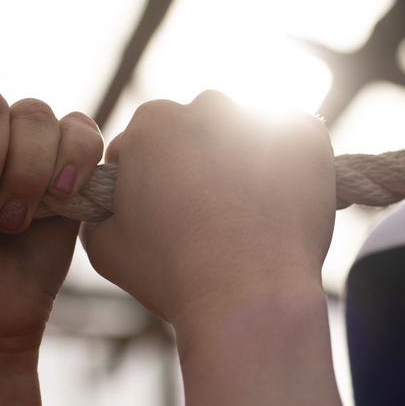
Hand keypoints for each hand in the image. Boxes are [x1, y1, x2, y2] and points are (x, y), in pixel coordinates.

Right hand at [81, 90, 335, 326]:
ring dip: (248, 157)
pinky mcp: (307, 135)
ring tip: (252, 212)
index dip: (155, 174)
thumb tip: (107, 201)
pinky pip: (298, 139)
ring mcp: (261, 116)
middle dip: (202, 159)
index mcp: (151, 125)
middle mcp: (206, 107)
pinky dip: (295, 162)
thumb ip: (97, 210)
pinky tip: (285, 202)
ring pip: (249, 131)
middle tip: (212, 211)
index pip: (148, 139)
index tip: (169, 208)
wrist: (248, 298)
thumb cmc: (173, 276)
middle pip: (200, 128)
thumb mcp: (104, 248)